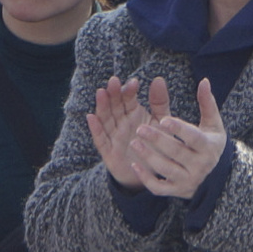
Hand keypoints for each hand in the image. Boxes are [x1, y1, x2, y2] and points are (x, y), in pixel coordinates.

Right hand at [86, 74, 155, 188]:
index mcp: (133, 114)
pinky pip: (101, 139)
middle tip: (114, 81)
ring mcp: (114, 137)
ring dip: (102, 106)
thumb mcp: (161, 121)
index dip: (129, 90)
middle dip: (114, 93)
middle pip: (115, 106)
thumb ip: (160, 102)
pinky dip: (95, 129)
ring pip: (106, 119)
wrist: (153, 173)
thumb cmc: (156, 144)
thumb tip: (158, 78)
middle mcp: (121, 123)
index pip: (128, 99)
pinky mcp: (109, 152)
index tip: (134, 82)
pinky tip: (91, 117)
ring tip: (101, 93)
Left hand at [137, 77, 228, 198]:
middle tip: (139, 129)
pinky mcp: (176, 191)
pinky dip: (146, 178)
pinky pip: (159, 187)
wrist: (218, 177)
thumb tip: (204, 81)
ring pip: (165, 169)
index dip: (179, 129)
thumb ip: (207, 103)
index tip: (163, 120)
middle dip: (157, 140)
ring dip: (148, 156)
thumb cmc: (211, 144)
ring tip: (134, 143)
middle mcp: (199, 165)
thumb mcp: (213, 125)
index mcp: (208, 146)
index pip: (193, 137)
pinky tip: (135, 165)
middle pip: (176, 152)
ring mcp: (187, 180)